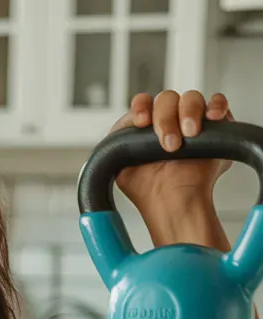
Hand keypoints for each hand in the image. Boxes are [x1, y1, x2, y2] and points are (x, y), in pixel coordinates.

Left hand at [111, 90, 232, 223]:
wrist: (174, 204)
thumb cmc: (149, 191)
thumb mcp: (121, 166)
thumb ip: (118, 143)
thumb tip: (120, 127)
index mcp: (146, 129)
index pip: (143, 103)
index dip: (141, 107)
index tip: (141, 122)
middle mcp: (168, 122)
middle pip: (166, 99)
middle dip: (165, 118)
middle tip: (169, 144)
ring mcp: (192, 122)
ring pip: (190, 98)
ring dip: (188, 113)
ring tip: (189, 135)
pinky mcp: (215, 127)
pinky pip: (218, 103)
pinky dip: (216, 105)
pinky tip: (212, 117)